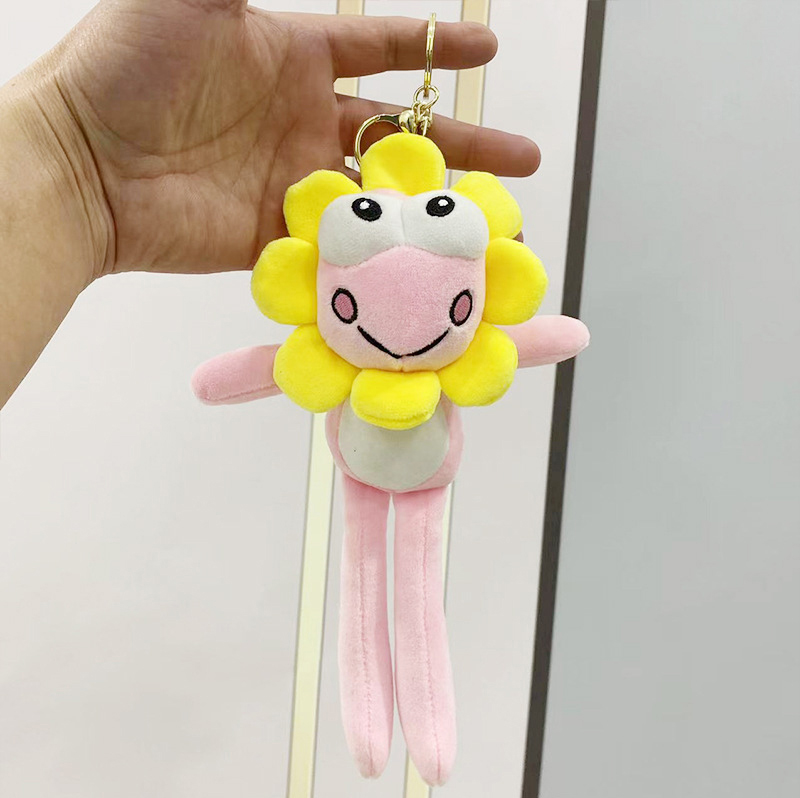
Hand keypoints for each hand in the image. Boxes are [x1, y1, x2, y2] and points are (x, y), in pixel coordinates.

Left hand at [48, 0, 539, 278]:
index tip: (485, 57)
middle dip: (462, 147)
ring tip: (487, 223)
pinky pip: (337, 246)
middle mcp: (301, 123)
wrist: (81, 164)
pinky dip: (377, 255)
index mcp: (293, 59)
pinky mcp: (276, 236)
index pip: (382, 52)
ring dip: (432, 209)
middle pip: (400, 135)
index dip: (434, 52)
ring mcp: (292, 183)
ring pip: (379, 196)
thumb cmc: (123, 66)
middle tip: (521, 164)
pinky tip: (420, 266)